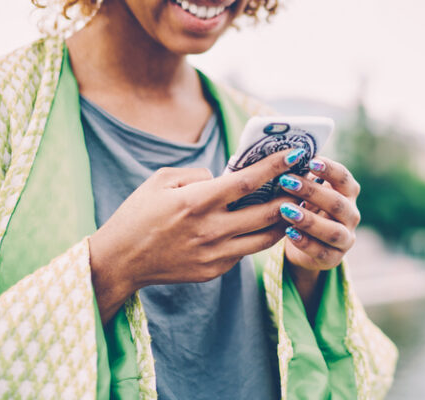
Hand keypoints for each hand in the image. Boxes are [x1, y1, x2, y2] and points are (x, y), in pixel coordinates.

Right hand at [88, 149, 300, 321]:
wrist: (120, 262)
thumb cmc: (138, 215)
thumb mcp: (161, 181)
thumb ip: (197, 174)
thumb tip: (223, 176)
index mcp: (197, 201)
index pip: (248, 181)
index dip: (275, 166)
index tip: (296, 154)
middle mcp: (211, 229)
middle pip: (268, 212)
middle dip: (292, 196)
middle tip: (304, 182)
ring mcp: (215, 254)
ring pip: (265, 237)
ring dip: (283, 220)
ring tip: (293, 205)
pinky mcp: (214, 271)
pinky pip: (245, 252)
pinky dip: (257, 237)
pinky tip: (263, 225)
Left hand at [277, 157, 360, 303]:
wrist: (306, 244)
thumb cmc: (306, 207)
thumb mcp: (307, 191)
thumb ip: (303, 176)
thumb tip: (286, 154)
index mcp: (348, 194)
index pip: (345, 179)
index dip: (330, 170)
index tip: (310, 161)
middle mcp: (351, 215)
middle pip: (338, 204)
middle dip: (312, 192)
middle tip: (286, 181)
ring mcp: (345, 238)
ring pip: (333, 231)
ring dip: (309, 220)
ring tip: (286, 210)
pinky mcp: (334, 258)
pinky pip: (321, 252)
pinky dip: (305, 242)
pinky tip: (288, 232)